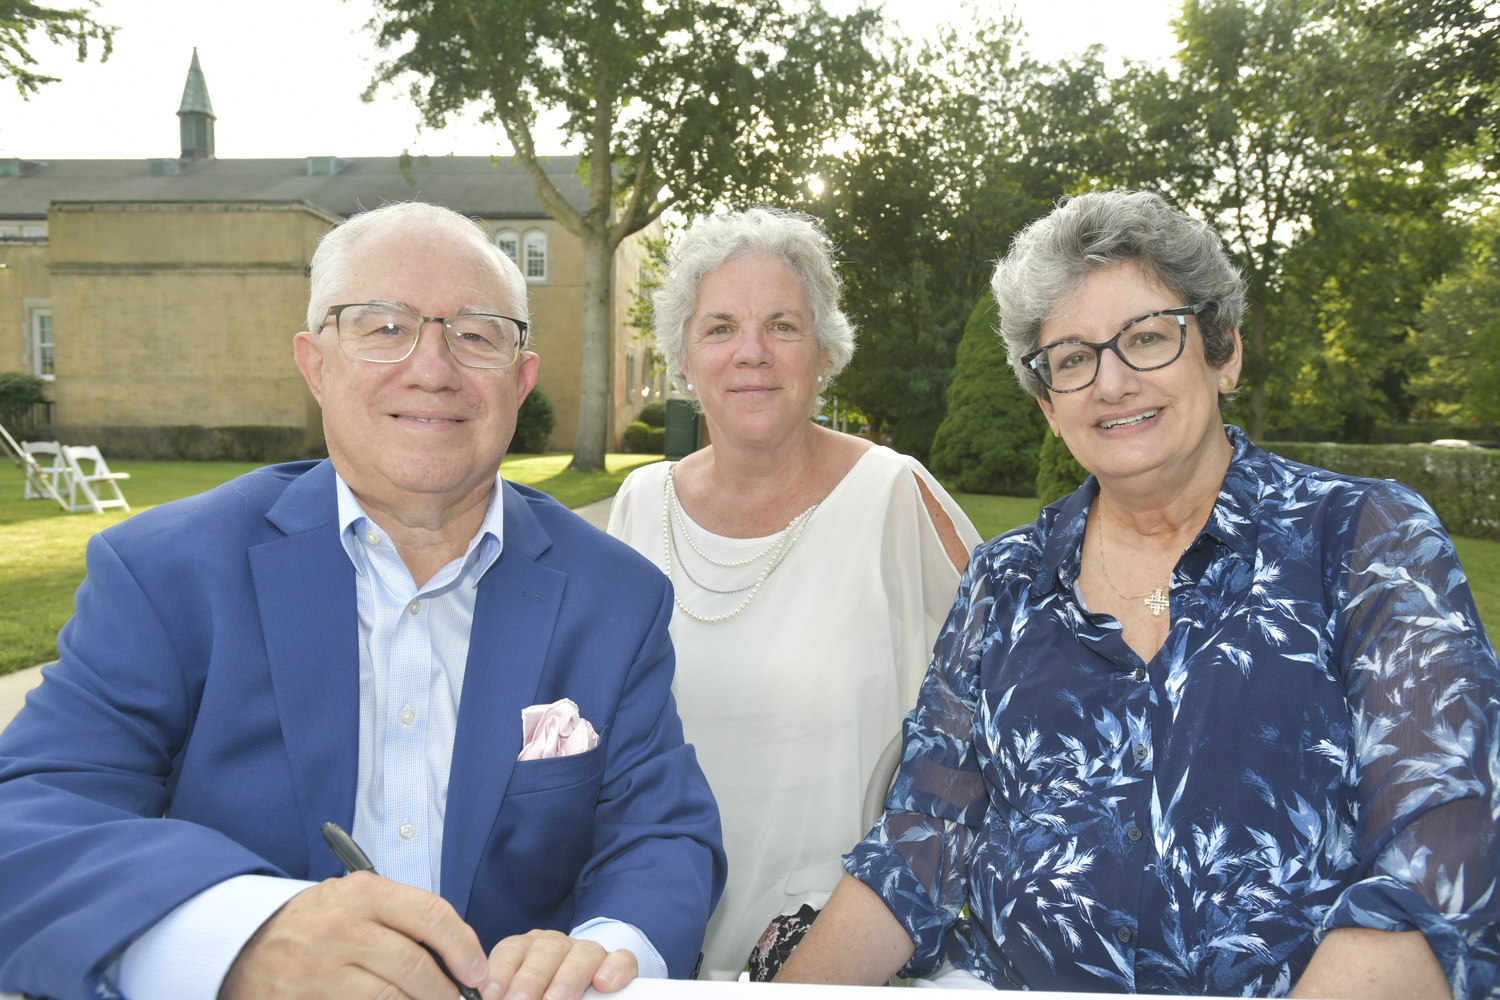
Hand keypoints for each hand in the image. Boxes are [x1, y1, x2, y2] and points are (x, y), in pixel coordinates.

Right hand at [219, 871, 488, 999]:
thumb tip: (462, 954)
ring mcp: (318, 970)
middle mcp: (340, 928)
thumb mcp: (357, 900)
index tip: (478, 973)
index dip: (464, 948)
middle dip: (446, 992)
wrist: (245, 942)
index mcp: (362, 893)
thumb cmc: (318, 922)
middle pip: (415, 967)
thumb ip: (405, 918)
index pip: (431, 916)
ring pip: (391, 999)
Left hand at [484, 930, 636, 999]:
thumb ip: (511, 993)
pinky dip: (613, 970)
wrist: (590, 984)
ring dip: (567, 979)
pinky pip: (620, 959)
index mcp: (528, 949)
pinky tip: (603, 985)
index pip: (511, 951)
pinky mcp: (618, 962)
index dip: (500, 972)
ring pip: (582, 953)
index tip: (492, 995)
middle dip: (530, 980)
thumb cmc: (542, 992)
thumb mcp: (527, 991)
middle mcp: (556, 946)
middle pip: (544, 951)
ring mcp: (588, 952)